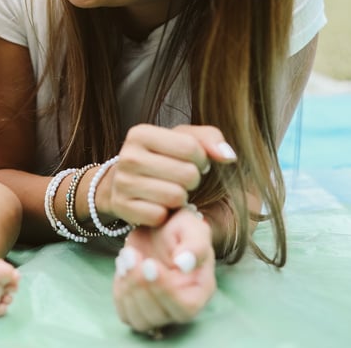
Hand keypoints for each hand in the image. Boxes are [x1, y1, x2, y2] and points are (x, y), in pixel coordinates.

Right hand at [105, 124, 236, 226]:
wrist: (125, 182)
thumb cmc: (162, 157)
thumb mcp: (183, 139)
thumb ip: (210, 139)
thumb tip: (228, 156)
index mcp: (141, 133)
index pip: (191, 147)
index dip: (201, 158)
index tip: (193, 162)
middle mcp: (128, 156)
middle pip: (187, 174)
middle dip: (192, 179)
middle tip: (182, 179)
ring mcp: (122, 183)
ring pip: (175, 196)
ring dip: (181, 198)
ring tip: (171, 190)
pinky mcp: (123, 208)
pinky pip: (160, 216)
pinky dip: (165, 214)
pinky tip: (159, 204)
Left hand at [113, 207, 214, 331]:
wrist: (159, 226)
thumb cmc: (180, 227)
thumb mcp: (191, 227)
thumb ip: (194, 244)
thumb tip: (184, 264)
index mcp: (200, 289)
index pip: (185, 306)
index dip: (164, 290)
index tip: (149, 263)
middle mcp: (181, 306)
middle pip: (159, 315)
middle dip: (140, 285)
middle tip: (131, 254)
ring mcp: (160, 310)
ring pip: (140, 320)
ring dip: (127, 289)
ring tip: (126, 257)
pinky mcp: (139, 306)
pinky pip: (126, 314)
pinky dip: (119, 293)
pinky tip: (122, 266)